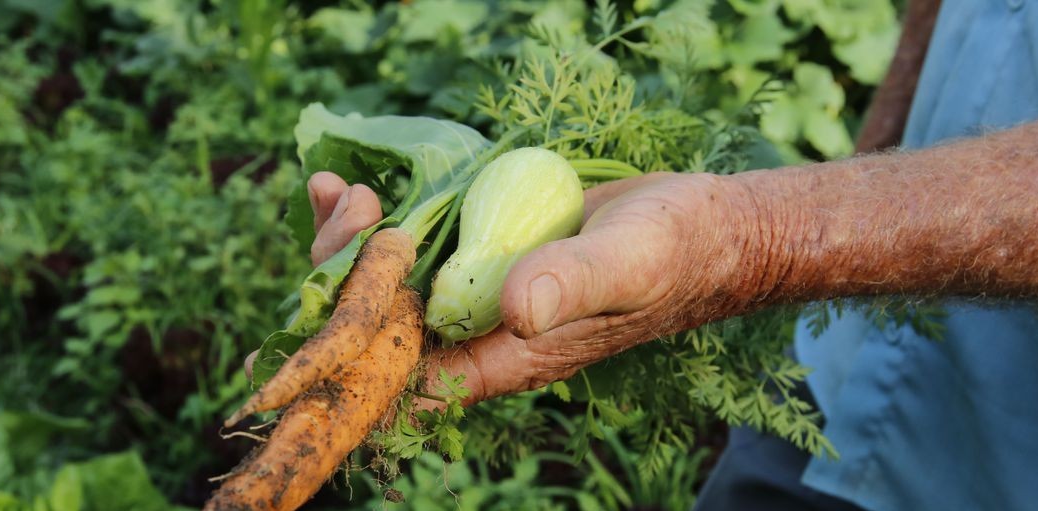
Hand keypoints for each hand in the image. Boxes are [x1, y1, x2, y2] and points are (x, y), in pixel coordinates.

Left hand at [246, 170, 758, 405]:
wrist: (699, 226)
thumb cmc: (672, 253)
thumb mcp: (629, 264)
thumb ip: (576, 285)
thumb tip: (517, 309)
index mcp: (506, 358)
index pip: (407, 375)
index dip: (359, 339)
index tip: (344, 277)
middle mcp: (478, 331)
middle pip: (381, 325)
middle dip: (343, 273)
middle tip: (351, 207)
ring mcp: (474, 289)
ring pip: (385, 282)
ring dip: (349, 241)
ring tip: (338, 189)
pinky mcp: (477, 248)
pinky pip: (410, 243)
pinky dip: (373, 217)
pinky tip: (346, 184)